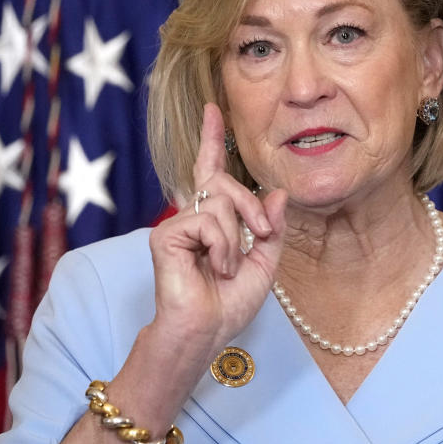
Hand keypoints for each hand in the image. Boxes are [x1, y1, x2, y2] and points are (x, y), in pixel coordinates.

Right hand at [147, 103, 287, 354]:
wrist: (204, 333)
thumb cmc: (228, 305)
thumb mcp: (263, 264)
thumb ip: (270, 227)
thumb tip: (276, 193)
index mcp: (212, 221)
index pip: (211, 171)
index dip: (212, 140)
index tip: (214, 110)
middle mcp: (191, 216)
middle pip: (225, 183)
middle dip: (252, 207)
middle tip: (261, 235)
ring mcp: (176, 223)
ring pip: (221, 203)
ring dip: (237, 238)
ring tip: (227, 267)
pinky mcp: (165, 234)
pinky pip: (208, 221)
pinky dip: (222, 246)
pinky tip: (215, 267)